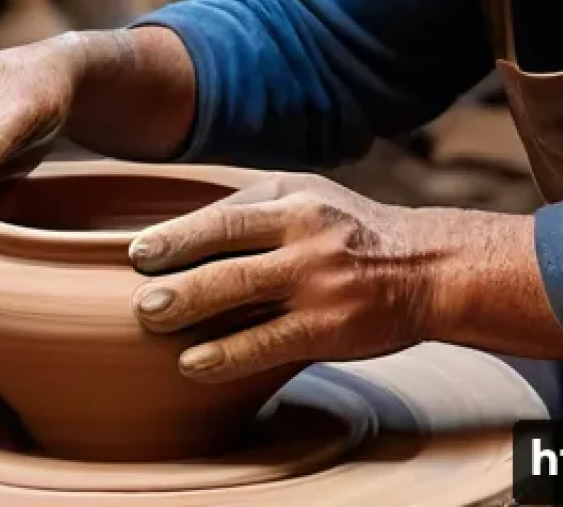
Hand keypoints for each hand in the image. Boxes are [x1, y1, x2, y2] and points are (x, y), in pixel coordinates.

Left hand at [129, 172, 463, 382]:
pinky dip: (227, 355)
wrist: (425, 267)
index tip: (138, 252)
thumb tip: (181, 227)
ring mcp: (320, 281)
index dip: (179, 234)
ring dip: (192, 308)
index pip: (227, 215)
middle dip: (178, 274)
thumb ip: (253, 206)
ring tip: (150, 320)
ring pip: (244, 294)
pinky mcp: (331, 326)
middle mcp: (307, 234)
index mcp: (295, 200)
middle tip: (137, 294)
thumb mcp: (308, 197)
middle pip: (230, 252)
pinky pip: (269, 342)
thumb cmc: (350, 231)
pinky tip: (194, 364)